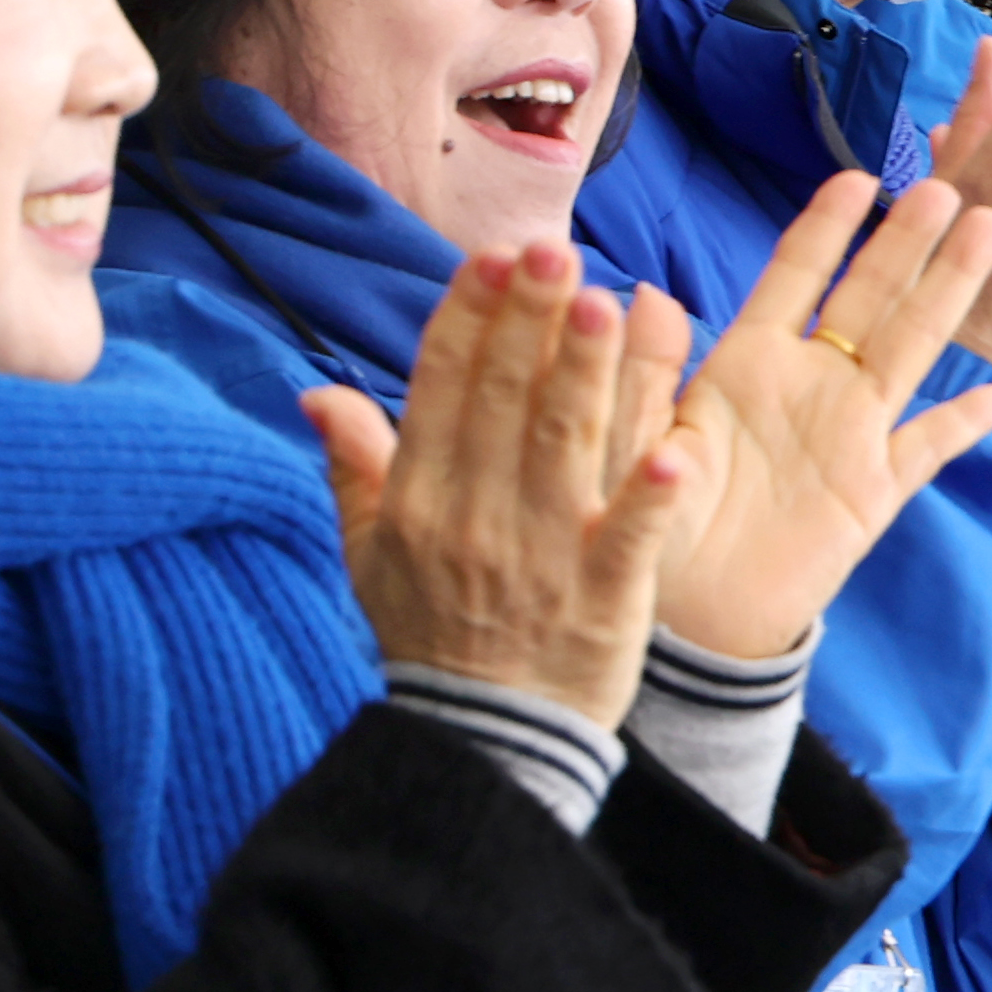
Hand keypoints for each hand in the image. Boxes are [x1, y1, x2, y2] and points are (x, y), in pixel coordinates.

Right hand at [306, 244, 691, 729]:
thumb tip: (318, 391)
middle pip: (504, 401)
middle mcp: (477, 517)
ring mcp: (543, 557)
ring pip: (564, 449)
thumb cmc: (428, 637)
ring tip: (604, 303)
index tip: (491, 256)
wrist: (482, 742)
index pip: (442, 390)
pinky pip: (628, 539)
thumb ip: (353, 467)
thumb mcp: (369, 556)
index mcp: (422, 499)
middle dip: (528, 321)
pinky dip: (649, 497)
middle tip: (553, 249)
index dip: (468, 320)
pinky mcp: (603, 599)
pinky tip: (674, 448)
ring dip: (584, 376)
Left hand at [653, 174, 991, 655]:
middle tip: (947, 187)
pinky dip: (963, 425)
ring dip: (948, 291)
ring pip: (911, 348)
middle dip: (907, 241)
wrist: (682, 621)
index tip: (857, 176)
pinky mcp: (872, 495)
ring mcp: (848, 436)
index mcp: (746, 363)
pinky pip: (927, 450)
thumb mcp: (630, 443)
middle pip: (870, 296)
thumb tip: (644, 293)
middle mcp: (807, 385)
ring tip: (988, 230)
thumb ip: (641, 374)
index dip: (827, 227)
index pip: (795, 276)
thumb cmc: (643, 526)